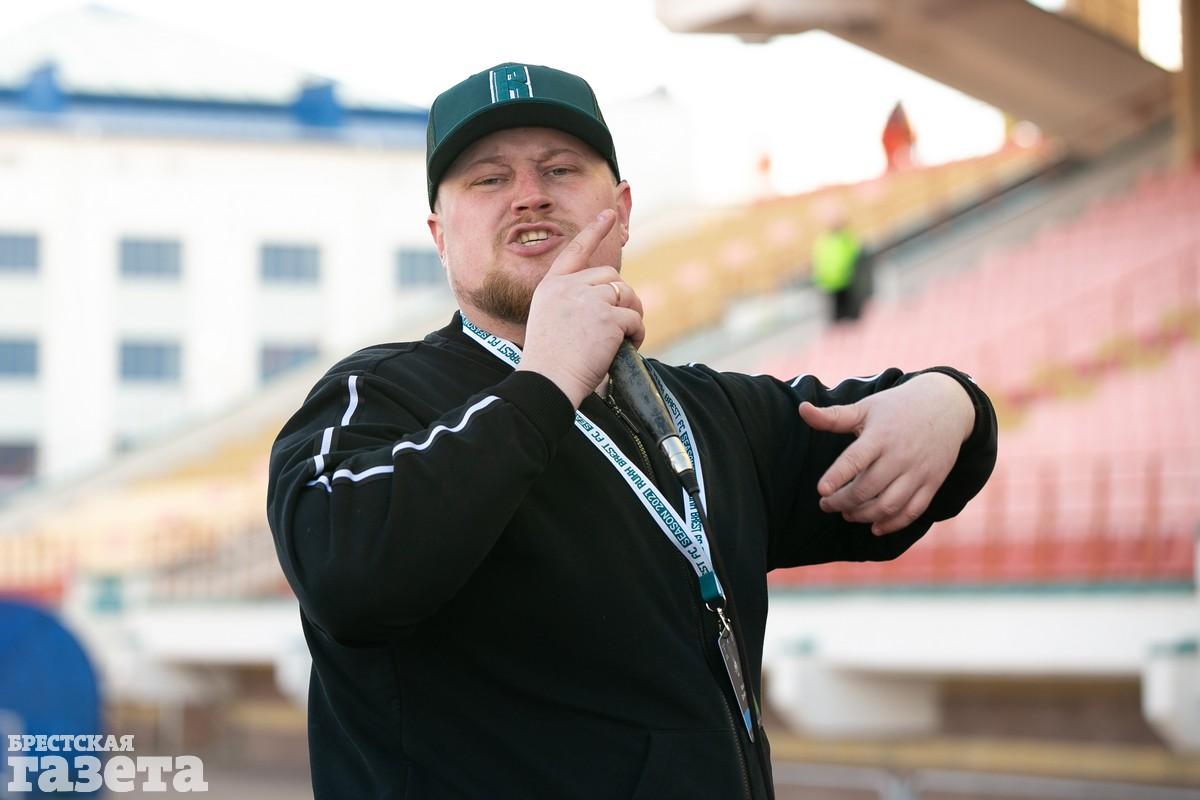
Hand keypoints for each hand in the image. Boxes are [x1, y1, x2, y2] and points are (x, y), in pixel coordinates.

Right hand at [518, 209, 643, 406]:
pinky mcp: (607, 318)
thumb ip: (574, 303)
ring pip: (626, 294)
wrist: (547, 381)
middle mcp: (569, 286)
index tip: (609, 214)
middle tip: (622, 323)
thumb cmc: (549, 361)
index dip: (594, 230)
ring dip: (632, 314)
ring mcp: (588, 299)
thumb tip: (610, 298)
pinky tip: (628, 346)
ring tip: (626, 337)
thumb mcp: (551, 320)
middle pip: (610, 276)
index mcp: (551, 286)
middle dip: (621, 297)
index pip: (576, 250)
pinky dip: (637, 333)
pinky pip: (634, 318)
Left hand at [798, 372, 974, 534]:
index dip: (837, 476)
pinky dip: (893, 524)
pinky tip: (875, 527)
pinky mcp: (932, 483)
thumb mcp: (866, 407)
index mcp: (880, 436)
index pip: (855, 459)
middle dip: (842, 502)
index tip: (821, 490)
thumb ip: (833, 417)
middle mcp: (900, 456)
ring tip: (847, 514)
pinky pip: (913, 511)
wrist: (947, 406)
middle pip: (868, 489)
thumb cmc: (897, 407)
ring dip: (864, 516)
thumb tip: (802, 410)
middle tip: (826, 504)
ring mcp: (918, 471)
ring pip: (889, 505)